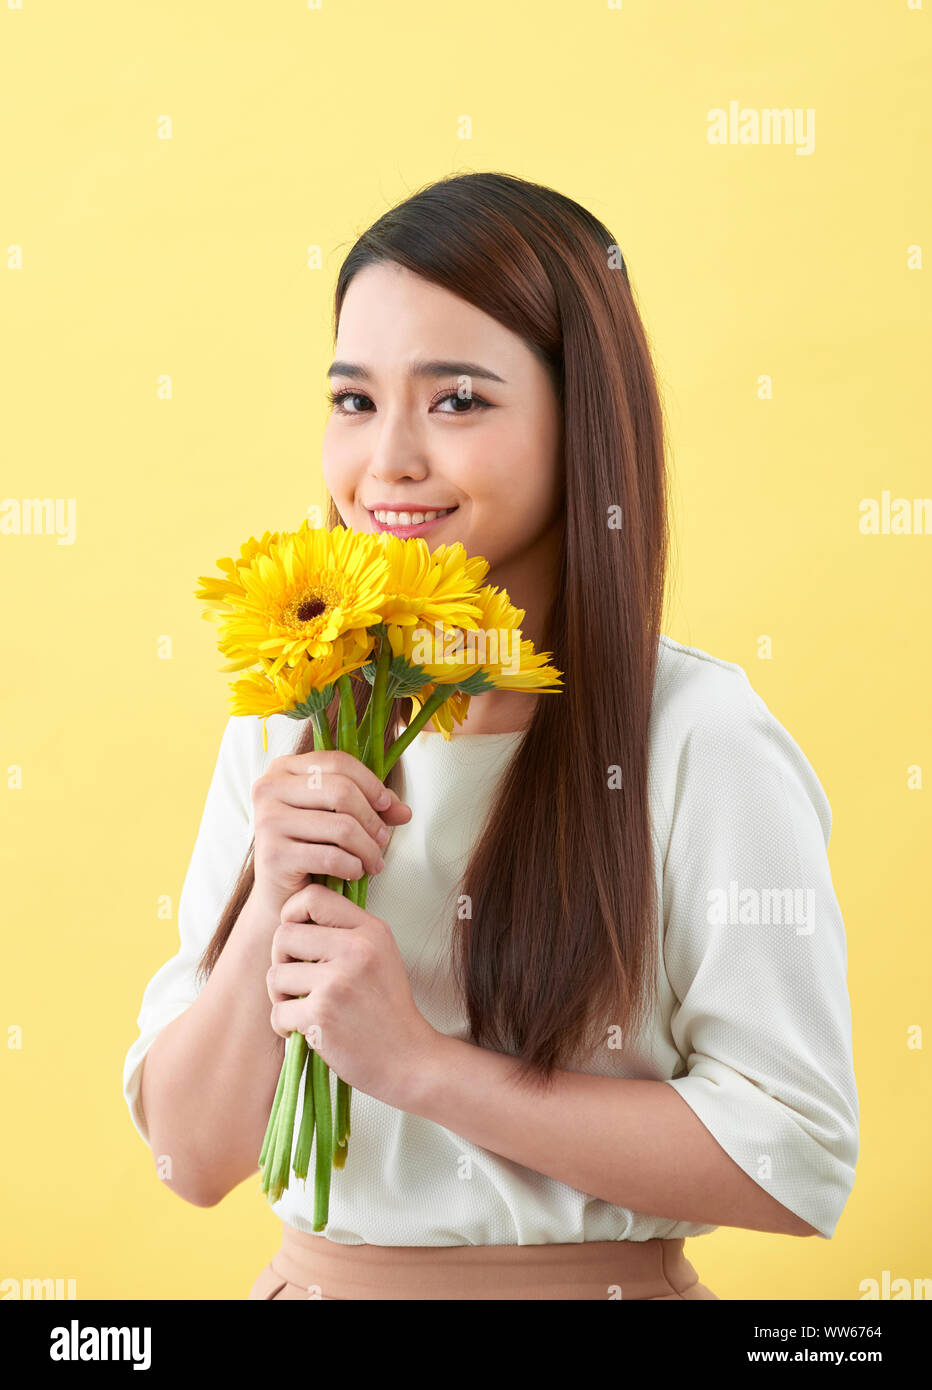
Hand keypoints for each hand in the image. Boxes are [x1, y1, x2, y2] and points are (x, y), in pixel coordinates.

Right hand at [250, 749, 411, 920]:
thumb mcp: (341, 817)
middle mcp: (269, 788)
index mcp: (283, 768)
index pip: (337, 762)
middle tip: (383, 841)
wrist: (282, 895)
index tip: (387, 805)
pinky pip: (331, 857)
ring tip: (374, 862)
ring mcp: (267, 821)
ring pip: (341, 826)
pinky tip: (355, 873)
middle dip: (372, 819)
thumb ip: (372, 807)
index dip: (370, 782)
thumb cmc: (312, 848)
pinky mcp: (272, 855)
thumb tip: (404, 811)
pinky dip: (353, 866)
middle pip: (341, 791)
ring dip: (368, 848)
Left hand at [266, 881, 439, 1108]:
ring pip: (275, 975)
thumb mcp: (381, 955)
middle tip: (298, 981)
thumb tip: (296, 917)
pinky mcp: (322, 1014)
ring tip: (304, 1008)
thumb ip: (347, 932)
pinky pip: (278, 1012)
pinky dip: (285, 1027)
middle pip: (283, 935)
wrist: (409, 1059)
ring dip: (281, 997)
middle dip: (282, 960)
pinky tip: (306, 1032)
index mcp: (370, 930)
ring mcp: (337, 981)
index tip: (297, 939)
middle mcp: (356, 949)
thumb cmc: (388, 1010)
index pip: (313, 896)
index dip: (292, 913)